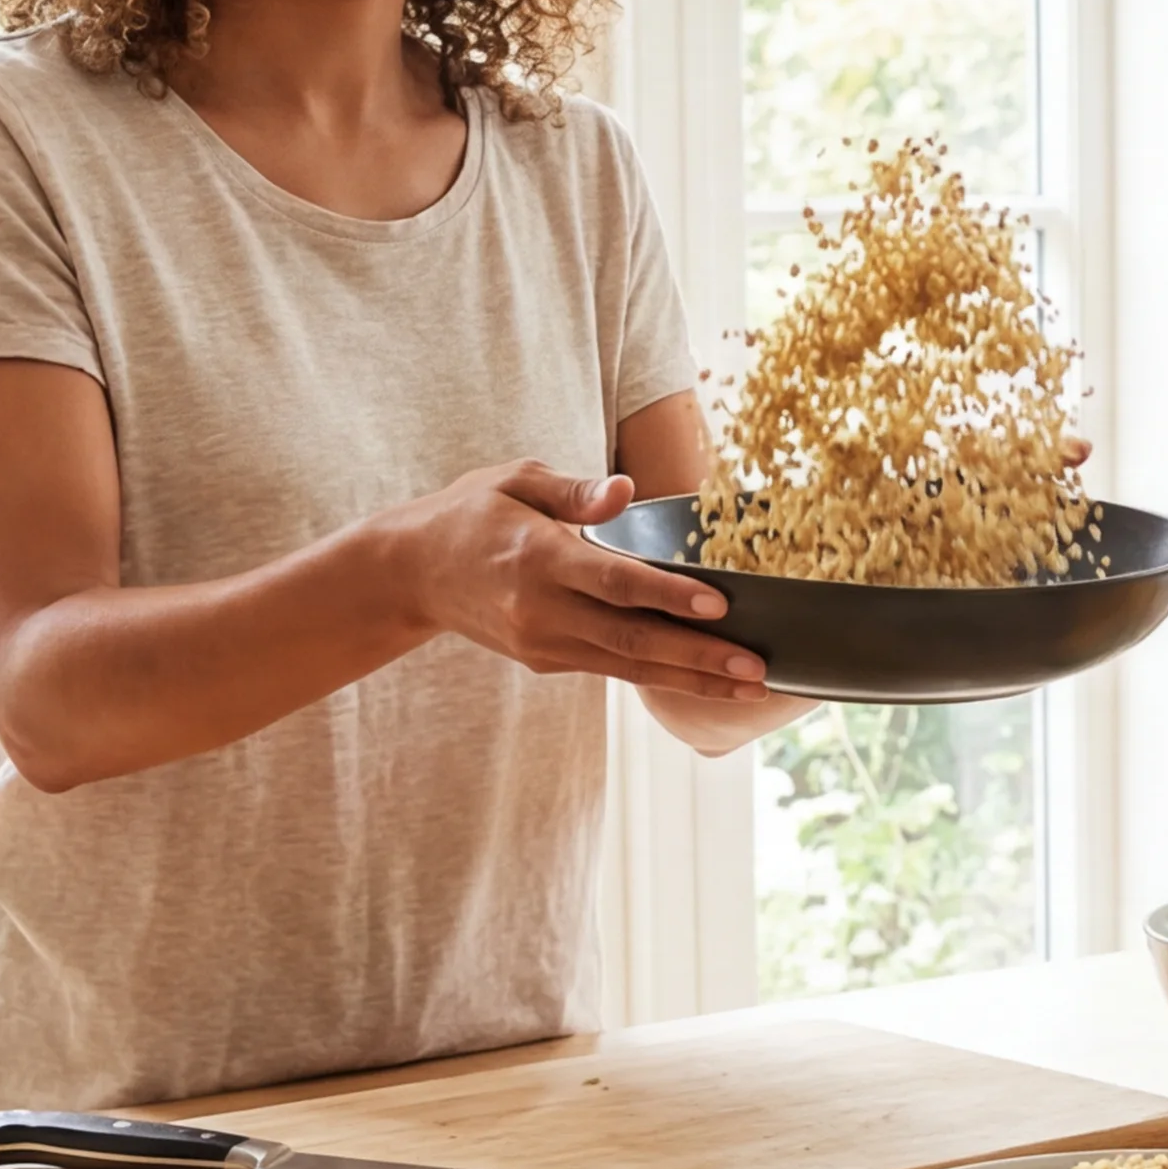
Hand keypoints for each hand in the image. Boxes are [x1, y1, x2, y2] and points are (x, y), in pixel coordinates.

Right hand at [385, 460, 770, 696]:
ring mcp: (544, 642)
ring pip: (628, 665)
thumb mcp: (515, 480)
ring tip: (748, 687)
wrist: (412, 572)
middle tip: (756, 669)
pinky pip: (612, 668)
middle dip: (699, 657)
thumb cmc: (471, 514)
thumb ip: (573, 490)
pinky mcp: (547, 659)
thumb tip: (624, 490)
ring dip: (692, 679)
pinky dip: (660, 675)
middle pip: (632, 638)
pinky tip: (704, 678)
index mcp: (538, 558)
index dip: (668, 596)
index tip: (718, 605)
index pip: (614, 582)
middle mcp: (542, 610)